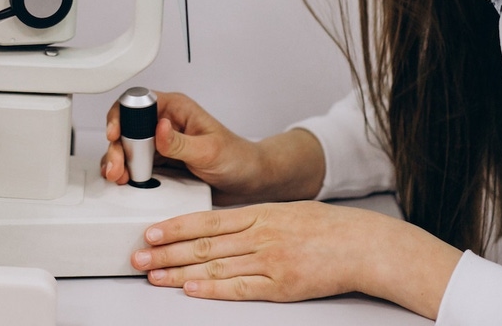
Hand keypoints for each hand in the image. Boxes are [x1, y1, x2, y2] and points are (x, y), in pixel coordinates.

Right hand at [100, 92, 325, 204]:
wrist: (249, 181)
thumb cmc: (237, 158)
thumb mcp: (209, 150)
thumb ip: (180, 142)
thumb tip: (158, 128)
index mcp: (176, 109)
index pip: (139, 103)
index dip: (122, 116)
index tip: (116, 134)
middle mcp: (164, 123)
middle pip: (127, 127)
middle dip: (116, 146)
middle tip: (117, 166)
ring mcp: (160, 144)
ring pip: (127, 148)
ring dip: (118, 162)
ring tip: (119, 177)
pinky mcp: (160, 163)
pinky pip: (136, 165)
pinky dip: (127, 174)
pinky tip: (126, 183)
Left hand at [132, 202, 460, 319]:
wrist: (362, 245)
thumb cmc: (327, 228)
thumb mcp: (285, 211)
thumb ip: (252, 218)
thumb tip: (218, 227)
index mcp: (260, 213)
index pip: (207, 219)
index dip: (175, 226)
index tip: (151, 231)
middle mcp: (261, 235)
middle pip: (204, 245)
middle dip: (166, 252)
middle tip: (138, 256)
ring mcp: (270, 262)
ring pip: (215, 266)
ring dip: (180, 272)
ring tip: (153, 275)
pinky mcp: (280, 286)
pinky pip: (240, 288)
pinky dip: (213, 289)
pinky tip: (191, 290)